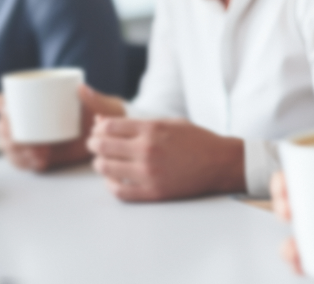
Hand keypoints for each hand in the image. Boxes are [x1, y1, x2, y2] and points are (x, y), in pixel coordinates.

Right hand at [0, 84, 124, 172]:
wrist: (110, 143)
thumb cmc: (108, 117)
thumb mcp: (108, 108)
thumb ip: (98, 99)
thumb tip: (81, 87)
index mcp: (35, 100)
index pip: (3, 100)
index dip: (0, 105)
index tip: (10, 113)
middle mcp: (27, 119)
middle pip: (1, 126)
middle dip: (9, 136)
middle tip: (30, 141)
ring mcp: (29, 138)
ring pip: (7, 146)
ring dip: (18, 151)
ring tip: (42, 153)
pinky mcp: (35, 155)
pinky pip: (19, 162)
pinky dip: (25, 163)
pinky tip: (41, 161)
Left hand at [87, 117, 244, 201]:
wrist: (219, 162)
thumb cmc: (195, 140)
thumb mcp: (168, 122)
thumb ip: (136, 123)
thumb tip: (103, 122)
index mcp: (152, 129)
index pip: (109, 127)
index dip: (98, 128)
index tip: (98, 130)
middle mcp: (148, 150)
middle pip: (103, 146)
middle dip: (94, 144)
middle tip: (94, 145)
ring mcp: (149, 173)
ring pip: (106, 168)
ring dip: (99, 164)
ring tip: (103, 161)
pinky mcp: (153, 192)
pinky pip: (119, 191)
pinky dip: (110, 185)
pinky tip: (113, 179)